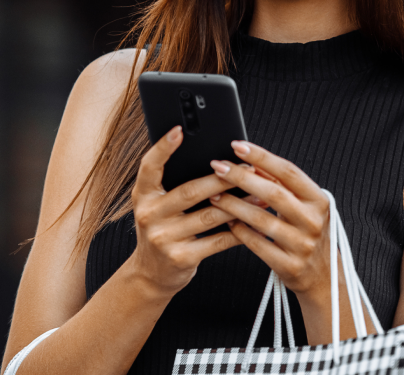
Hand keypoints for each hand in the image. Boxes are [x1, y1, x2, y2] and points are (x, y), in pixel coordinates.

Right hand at [129, 126, 242, 295]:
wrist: (151, 274)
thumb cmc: (163, 230)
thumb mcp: (158, 206)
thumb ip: (173, 185)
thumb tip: (214, 161)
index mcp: (143, 196)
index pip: (149, 166)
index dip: (163, 147)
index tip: (178, 129)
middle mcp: (149, 215)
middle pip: (190, 191)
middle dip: (223, 178)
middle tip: (247, 167)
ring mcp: (164, 238)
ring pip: (209, 215)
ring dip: (239, 204)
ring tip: (260, 194)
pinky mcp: (181, 257)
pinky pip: (217, 241)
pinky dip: (238, 231)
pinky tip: (254, 223)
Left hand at [208, 141, 330, 296]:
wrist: (323, 277)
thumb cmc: (308, 234)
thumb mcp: (305, 207)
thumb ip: (283, 186)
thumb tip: (253, 161)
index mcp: (319, 200)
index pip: (288, 171)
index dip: (262, 156)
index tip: (238, 146)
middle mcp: (313, 221)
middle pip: (274, 193)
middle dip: (242, 177)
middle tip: (218, 167)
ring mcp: (302, 245)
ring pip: (262, 220)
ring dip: (234, 205)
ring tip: (215, 195)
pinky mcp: (289, 265)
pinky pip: (258, 245)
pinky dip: (240, 231)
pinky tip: (227, 222)